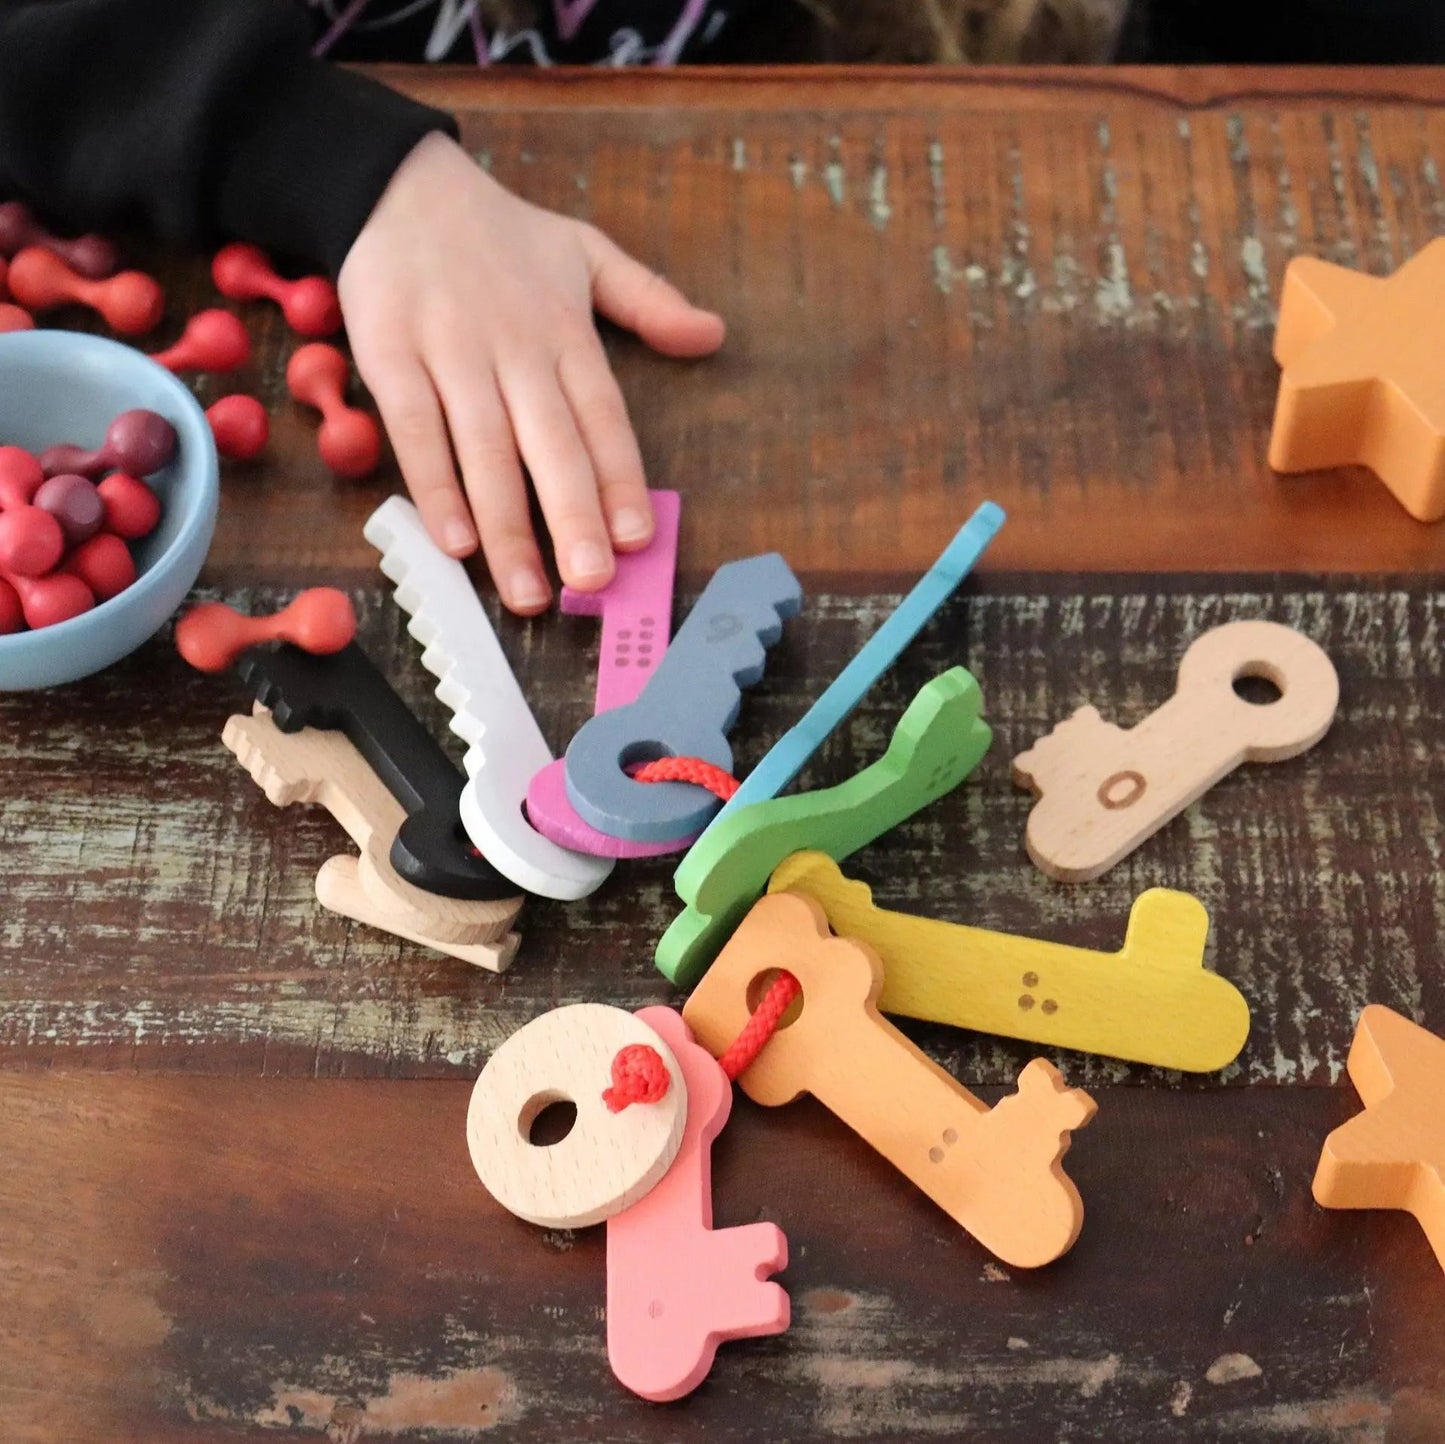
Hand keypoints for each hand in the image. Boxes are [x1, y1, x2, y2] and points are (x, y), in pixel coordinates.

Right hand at [338, 131, 724, 613]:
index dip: (620, 480)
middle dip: (574, 517)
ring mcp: (451, 354)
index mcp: (565, 332)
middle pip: (551, 444)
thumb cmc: (499, 234)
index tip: (637, 538)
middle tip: (591, 582)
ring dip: (507, 527)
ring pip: (485, 451)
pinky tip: (454, 542)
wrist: (395, 184)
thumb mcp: (585, 251)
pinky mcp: (390, 357)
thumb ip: (649, 300)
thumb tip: (713, 335)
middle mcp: (514, 348)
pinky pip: (415, 432)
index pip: (603, 417)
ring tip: (527, 590)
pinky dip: (435, 487)